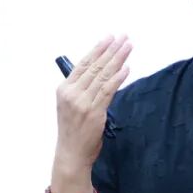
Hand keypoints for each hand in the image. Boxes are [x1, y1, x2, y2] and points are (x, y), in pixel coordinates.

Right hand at [53, 35, 131, 171]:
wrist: (71, 154)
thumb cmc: (73, 131)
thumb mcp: (71, 106)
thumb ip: (82, 89)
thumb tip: (100, 72)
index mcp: (64, 89)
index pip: (83, 64)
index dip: (98, 49)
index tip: (109, 38)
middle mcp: (72, 93)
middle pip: (95, 66)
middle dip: (111, 50)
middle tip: (123, 38)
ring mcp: (82, 102)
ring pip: (102, 75)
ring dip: (117, 59)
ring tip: (128, 47)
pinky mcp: (94, 112)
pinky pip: (108, 90)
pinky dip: (117, 78)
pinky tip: (126, 68)